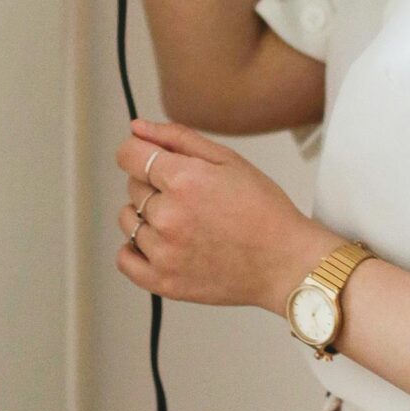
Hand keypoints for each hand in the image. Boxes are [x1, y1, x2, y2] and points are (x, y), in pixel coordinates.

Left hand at [114, 117, 335, 310]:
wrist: (285, 263)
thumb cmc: (264, 212)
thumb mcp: (228, 160)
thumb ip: (177, 138)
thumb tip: (138, 128)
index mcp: (184, 181)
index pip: (128, 155)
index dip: (138, 153)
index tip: (150, 160)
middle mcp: (169, 216)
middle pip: (133, 187)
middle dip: (155, 185)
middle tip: (192, 197)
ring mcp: (164, 252)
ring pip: (128, 220)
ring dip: (147, 217)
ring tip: (183, 222)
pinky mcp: (163, 282)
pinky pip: (124, 259)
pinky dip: (135, 250)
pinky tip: (162, 244)